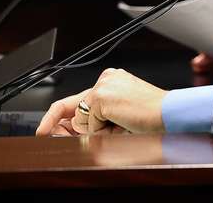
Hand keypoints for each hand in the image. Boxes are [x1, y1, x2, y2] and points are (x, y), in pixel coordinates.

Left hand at [35, 68, 166, 136]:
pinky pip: (89, 123)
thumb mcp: (119, 118)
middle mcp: (106, 78)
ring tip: (123, 124)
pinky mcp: (101, 97)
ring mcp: (103, 86)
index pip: (79, 99)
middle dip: (77, 128)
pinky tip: (121, 122)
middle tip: (95, 133)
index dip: (57, 117)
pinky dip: (102, 129)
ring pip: (81, 118)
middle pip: (75, 109)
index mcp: (113, 80)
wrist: (168, 114)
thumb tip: (69, 130)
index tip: (44, 130)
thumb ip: (95, 121)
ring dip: (98, 129)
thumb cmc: (152, 117)